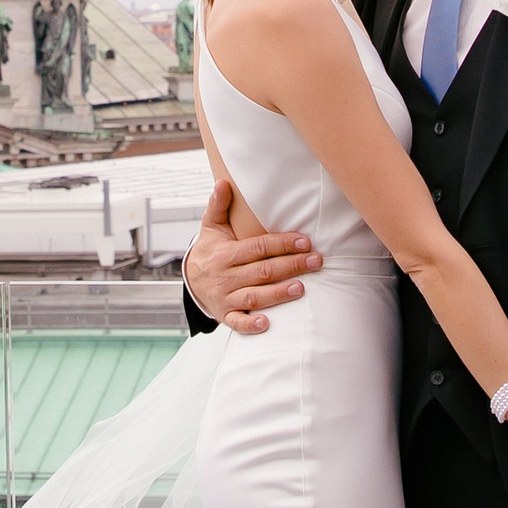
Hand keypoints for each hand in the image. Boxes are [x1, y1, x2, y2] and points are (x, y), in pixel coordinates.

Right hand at [183, 174, 320, 333]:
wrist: (191, 280)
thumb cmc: (211, 250)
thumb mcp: (211, 227)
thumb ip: (218, 205)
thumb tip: (223, 182)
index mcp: (225, 253)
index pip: (257, 247)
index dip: (281, 244)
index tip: (305, 242)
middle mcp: (225, 276)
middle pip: (262, 271)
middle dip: (290, 266)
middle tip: (316, 262)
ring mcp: (225, 297)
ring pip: (254, 297)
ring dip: (278, 294)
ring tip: (301, 288)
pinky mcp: (225, 315)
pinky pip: (238, 322)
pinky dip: (251, 325)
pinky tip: (268, 323)